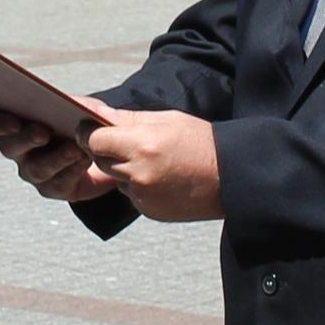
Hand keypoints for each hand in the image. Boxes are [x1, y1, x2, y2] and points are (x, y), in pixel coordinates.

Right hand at [0, 108, 112, 203]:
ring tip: (75, 148)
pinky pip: (58, 183)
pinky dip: (73, 169)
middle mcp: (18, 148)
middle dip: (25, 138)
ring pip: (36, 168)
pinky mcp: (52, 188)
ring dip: (56, 157)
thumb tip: (79, 107)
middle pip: (8, 147)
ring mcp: (32, 170)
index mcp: (15, 121)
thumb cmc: (82, 122)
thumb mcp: (83, 107)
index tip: (14, 121)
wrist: (101, 153)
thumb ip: (79, 104)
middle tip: (43, 132)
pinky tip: (85, 158)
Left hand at [83, 106, 223, 222]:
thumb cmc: (202, 142)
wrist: (232, 178)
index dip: (91, 133)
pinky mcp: (149, 210)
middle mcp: (139, 174)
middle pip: (100, 160)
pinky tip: (162, 177)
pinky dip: (138, 185)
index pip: (94, 140)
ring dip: (123, 168)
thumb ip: (128, 119)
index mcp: (143, 145)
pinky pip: (130, 194)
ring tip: (152, 159)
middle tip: (126, 142)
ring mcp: (144, 196)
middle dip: (106, 150)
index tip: (94, 129)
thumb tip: (96, 114)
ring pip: (115, 178)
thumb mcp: (167, 119)